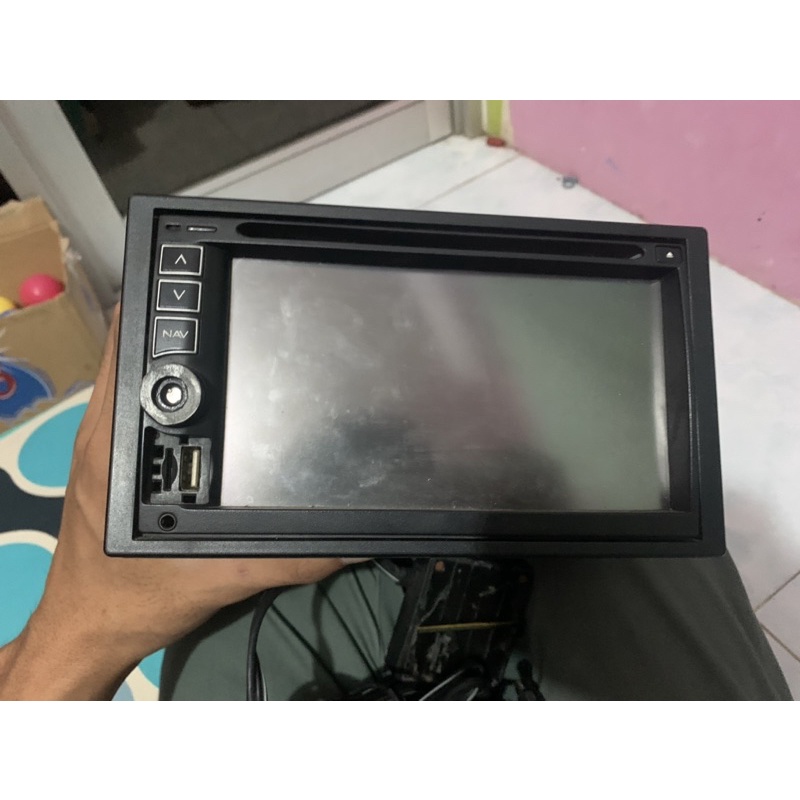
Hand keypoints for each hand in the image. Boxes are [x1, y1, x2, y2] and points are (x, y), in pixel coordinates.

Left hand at [0, 306, 344, 698]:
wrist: (89, 632)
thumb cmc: (132, 600)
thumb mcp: (221, 577)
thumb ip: (294, 559)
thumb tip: (356, 541)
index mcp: (119, 438)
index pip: (124, 336)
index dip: (163, 300)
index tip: (210, 283)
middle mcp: (107, 427)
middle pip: (136, 345)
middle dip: (186, 323)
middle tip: (246, 314)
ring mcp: (107, 440)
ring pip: (141, 375)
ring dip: (183, 358)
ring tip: (242, 350)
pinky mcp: (116, 458)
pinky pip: (146, 406)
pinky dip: (180, 394)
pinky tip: (223, 409)